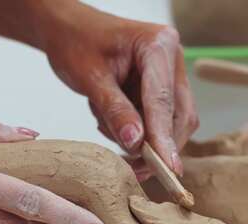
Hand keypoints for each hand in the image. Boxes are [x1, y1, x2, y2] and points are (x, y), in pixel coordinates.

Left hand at [28, 1, 198, 179]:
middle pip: (179, 114)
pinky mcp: (162, 86)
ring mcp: (169, 73)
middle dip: (158, 144)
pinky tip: (110, 121)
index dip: (164, 138)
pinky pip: (159, 119)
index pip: (162, 100)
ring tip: (106, 125)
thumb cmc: (76, 43)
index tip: (167, 168)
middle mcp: (171, 58)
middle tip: (136, 169)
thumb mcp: (90, 78)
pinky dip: (139, 130)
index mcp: (158, 45)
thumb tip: (135, 143)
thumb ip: (115, 110)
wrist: (68, 30)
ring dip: (145, 139)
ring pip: (172, 120)